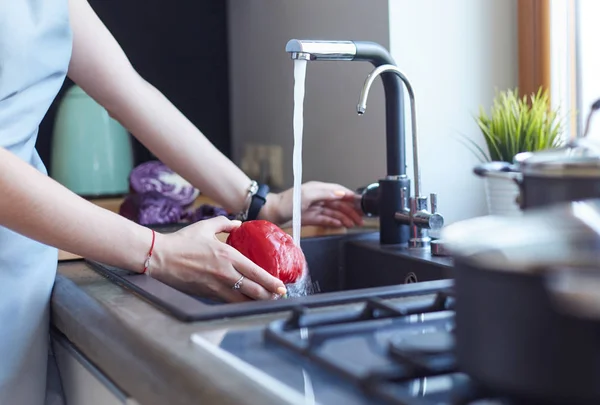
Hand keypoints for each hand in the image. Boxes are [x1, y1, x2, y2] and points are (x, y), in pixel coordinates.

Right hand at [151, 216, 286, 302]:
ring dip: (256, 302)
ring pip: (242, 300)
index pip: (256, 272)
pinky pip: (228, 301)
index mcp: (228, 255)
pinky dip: (239, 303)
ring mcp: (216, 286)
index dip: (271, 282)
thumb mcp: (206, 226)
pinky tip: (245, 303)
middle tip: (278, 297)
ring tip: (266, 302)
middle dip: (269, 295)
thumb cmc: (182, 241)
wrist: (159, 257)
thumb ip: (225, 223)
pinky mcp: (206, 294)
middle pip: (254, 290)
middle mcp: (225, 273)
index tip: (281, 287)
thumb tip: (238, 224)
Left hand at [261, 181, 363, 227]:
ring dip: (345, 217)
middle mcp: (318, 197)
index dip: (351, 196)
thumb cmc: (286, 203)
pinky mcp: (310, 217)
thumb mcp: (306, 195)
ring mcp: (314, 207)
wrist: (271, 213)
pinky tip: (341, 225)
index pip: (339, 191)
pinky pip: (326, 219)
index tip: (362, 202)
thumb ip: (324, 193)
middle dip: (351, 209)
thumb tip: (341, 193)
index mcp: (318, 189)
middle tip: (361, 218)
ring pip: (334, 211)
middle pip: (339, 203)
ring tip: (354, 224)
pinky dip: (334, 221)